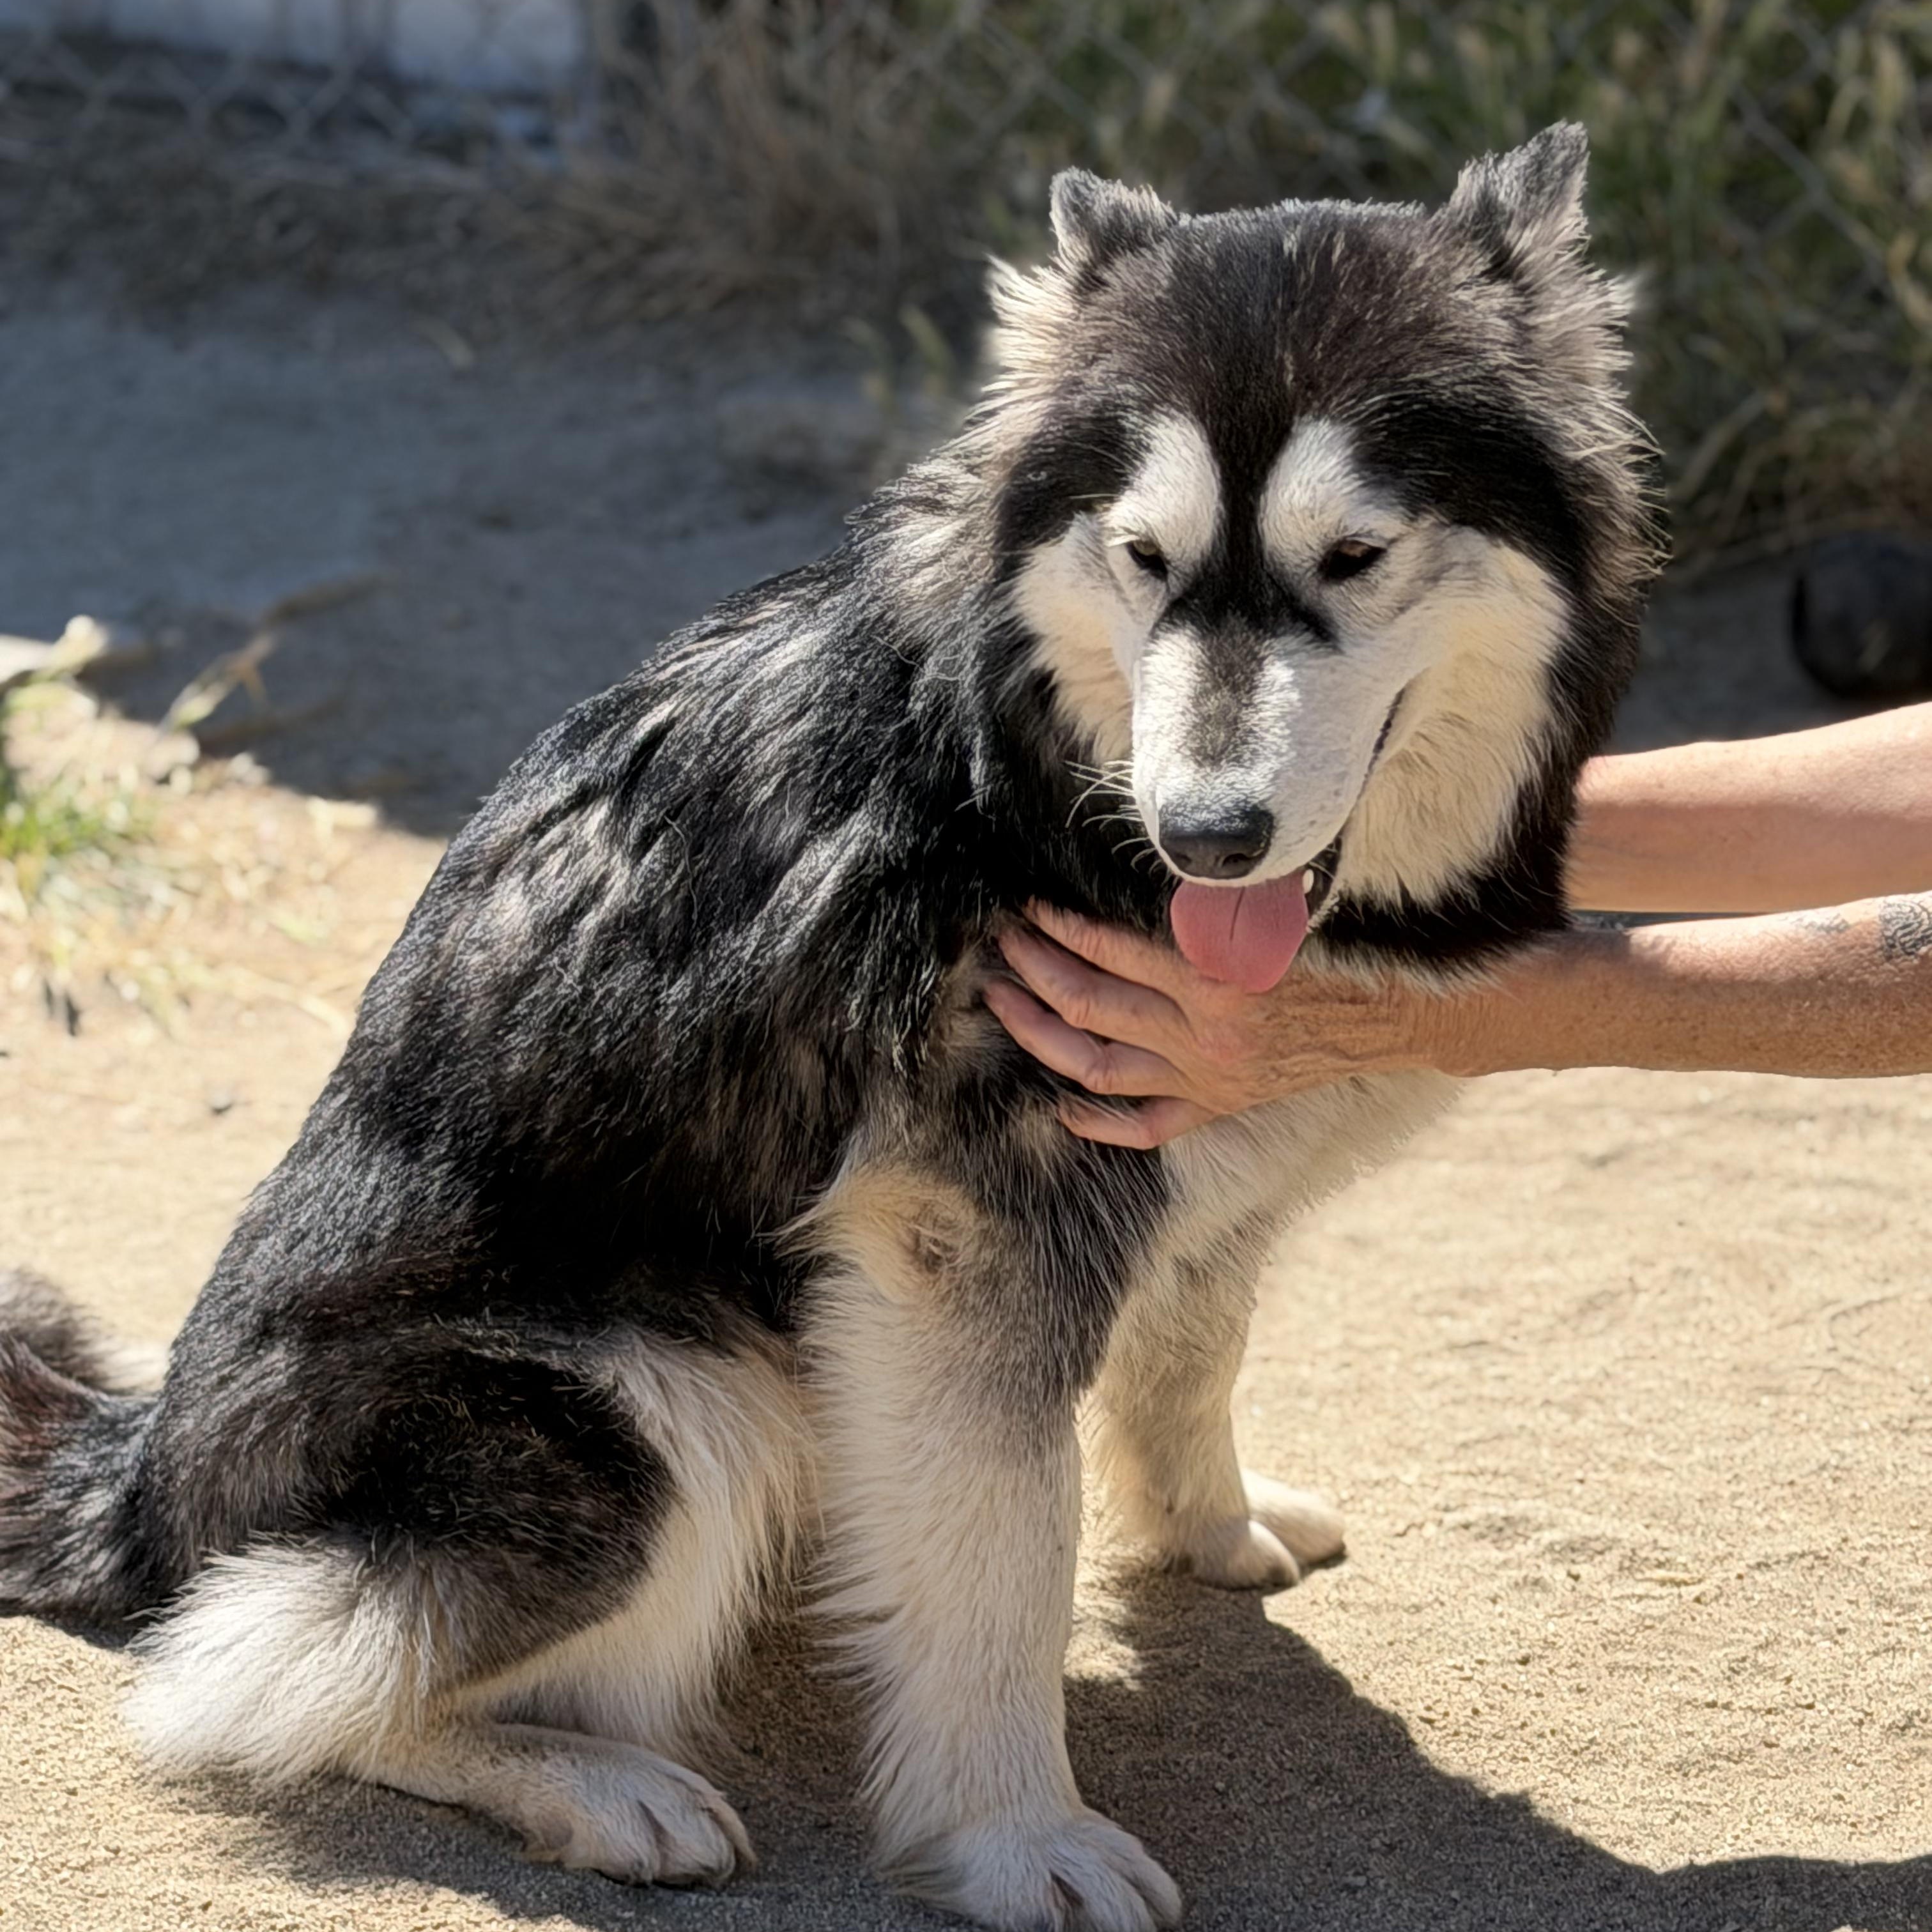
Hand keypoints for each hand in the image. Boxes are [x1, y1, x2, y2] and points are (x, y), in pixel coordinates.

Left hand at [984, 903, 1466, 1147]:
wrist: (1396, 1016)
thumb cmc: (1338, 954)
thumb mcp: (1272, 920)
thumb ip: (1207, 913)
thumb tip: (1144, 886)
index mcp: (1217, 984)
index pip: (1112, 952)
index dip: (1062, 927)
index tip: (1033, 907)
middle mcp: (1204, 1039)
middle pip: (1090, 1006)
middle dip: (1035, 970)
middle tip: (1003, 945)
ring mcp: (1206, 1080)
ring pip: (1098, 1067)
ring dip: (1041, 1034)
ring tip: (1004, 1003)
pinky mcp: (1218, 1106)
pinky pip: (1147, 1127)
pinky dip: (1101, 1124)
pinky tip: (1063, 1109)